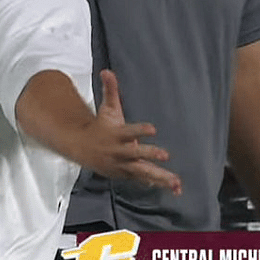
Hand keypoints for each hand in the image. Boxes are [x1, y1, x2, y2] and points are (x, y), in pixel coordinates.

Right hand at [84, 70, 181, 194]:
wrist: (83, 150)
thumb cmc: (101, 127)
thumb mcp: (106, 109)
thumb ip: (110, 90)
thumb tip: (107, 71)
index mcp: (117, 136)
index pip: (129, 132)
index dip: (140, 130)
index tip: (152, 128)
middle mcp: (121, 153)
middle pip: (137, 155)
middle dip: (150, 155)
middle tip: (165, 155)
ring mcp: (125, 166)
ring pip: (144, 172)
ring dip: (160, 177)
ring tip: (177, 182)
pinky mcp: (129, 174)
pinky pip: (146, 180)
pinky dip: (160, 184)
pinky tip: (176, 189)